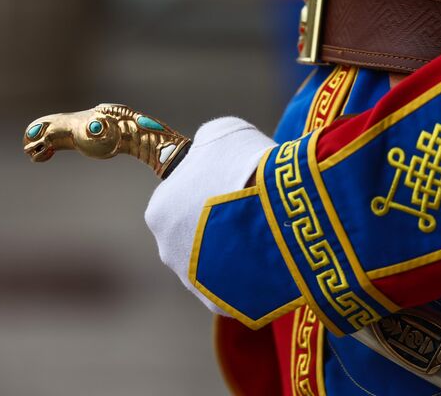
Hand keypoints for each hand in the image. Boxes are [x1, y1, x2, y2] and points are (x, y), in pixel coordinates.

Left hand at [145, 117, 275, 312]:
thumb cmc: (246, 166)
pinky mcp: (225, 306)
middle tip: (252, 209)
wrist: (282, 211)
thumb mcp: (222, 134)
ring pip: (214, 263)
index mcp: (159, 211)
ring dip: (234, 250)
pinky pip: (235, 287)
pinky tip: (272, 257)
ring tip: (267, 233)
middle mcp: (168, 253)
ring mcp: (196, 285)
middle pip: (193, 235)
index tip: (232, 183)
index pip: (179, 198)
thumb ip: (204, 144)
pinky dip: (250, 273)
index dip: (207, 188)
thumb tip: (204, 151)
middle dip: (218, 223)